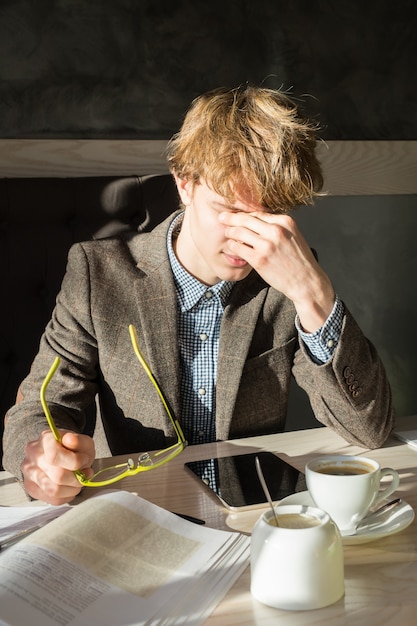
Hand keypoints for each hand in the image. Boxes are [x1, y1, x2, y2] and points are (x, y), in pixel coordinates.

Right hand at [21, 430, 95, 504]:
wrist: (63, 456)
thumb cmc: (73, 449)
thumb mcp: (83, 441)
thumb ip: (80, 441)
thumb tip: (70, 440)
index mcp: (45, 439)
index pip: (54, 456)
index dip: (75, 462)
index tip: (84, 460)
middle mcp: (33, 456)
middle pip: (57, 476)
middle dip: (77, 478)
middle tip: (85, 473)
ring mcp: (30, 473)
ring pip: (54, 490)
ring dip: (72, 488)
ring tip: (78, 481)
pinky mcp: (32, 488)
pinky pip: (52, 499)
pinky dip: (67, 496)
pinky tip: (70, 487)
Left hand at [219, 211, 334, 331]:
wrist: (306, 282)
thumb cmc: (298, 260)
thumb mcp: (292, 236)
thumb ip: (277, 227)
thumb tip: (257, 221)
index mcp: (285, 222)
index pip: (258, 212)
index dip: (244, 213)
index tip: (235, 214)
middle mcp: (276, 231)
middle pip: (246, 219)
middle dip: (231, 218)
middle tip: (221, 218)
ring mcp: (267, 245)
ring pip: (239, 232)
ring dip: (230, 232)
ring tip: (227, 234)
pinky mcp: (259, 259)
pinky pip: (238, 247)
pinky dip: (232, 246)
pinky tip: (232, 247)